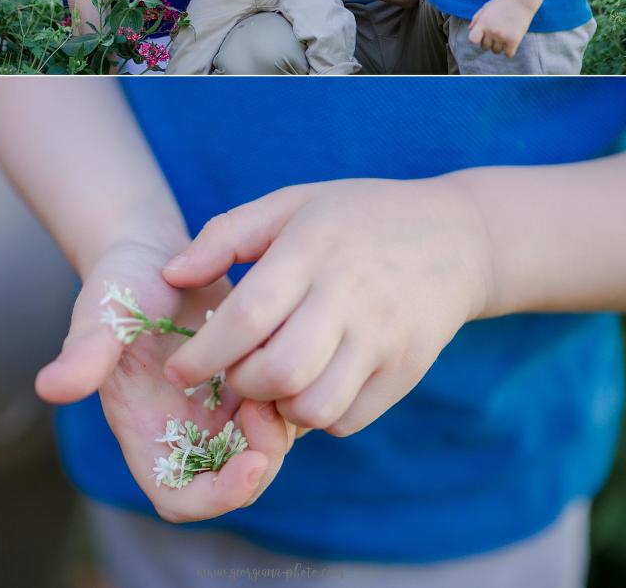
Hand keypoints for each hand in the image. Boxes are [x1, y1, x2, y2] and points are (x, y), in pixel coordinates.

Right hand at [35, 238, 297, 521]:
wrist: (154, 252)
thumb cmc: (120, 283)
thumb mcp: (101, 311)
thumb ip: (83, 352)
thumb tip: (50, 386)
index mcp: (145, 433)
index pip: (180, 499)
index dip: (217, 497)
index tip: (250, 464)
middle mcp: (185, 432)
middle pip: (232, 482)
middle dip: (258, 462)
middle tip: (268, 414)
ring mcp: (218, 411)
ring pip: (263, 449)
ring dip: (278, 429)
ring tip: (276, 381)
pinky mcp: (247, 383)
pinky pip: (280, 411)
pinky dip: (290, 397)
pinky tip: (288, 361)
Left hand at [160, 179, 490, 437]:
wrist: (456, 237)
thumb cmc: (357, 217)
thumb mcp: (292, 204)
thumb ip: (226, 236)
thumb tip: (170, 276)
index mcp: (314, 247)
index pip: (248, 316)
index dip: (204, 353)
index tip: (178, 369)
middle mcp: (352, 293)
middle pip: (279, 372)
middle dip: (240, 385)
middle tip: (231, 373)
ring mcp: (384, 336)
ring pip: (313, 408)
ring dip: (278, 407)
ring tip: (271, 382)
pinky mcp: (407, 371)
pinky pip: (347, 420)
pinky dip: (317, 416)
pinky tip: (310, 383)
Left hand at [467, 0, 533, 57]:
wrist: (522, 0)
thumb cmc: (503, 3)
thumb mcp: (486, 7)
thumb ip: (476, 19)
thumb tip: (470, 30)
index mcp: (483, 22)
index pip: (472, 39)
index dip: (475, 39)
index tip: (480, 36)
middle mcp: (491, 30)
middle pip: (484, 47)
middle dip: (488, 42)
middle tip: (496, 33)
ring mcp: (502, 36)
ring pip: (496, 51)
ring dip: (499, 46)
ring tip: (504, 35)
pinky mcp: (514, 40)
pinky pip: (508, 54)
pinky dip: (509, 51)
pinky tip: (510, 42)